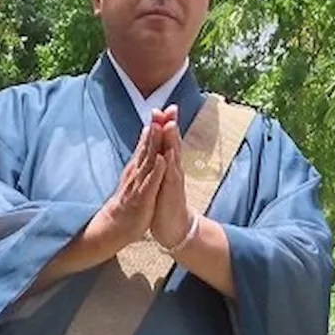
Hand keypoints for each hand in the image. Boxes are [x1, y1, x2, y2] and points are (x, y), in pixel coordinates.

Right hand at [98, 120, 166, 246]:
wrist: (116, 225)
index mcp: (138, 165)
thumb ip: (143, 152)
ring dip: (154, 144)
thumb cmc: (129, 198)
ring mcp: (138, 183)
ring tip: (160, 127)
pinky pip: (150, 183)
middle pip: (147, 146)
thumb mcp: (137, 173)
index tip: (165, 107)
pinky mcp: (142, 198)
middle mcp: (137, 171)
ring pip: (148, 161)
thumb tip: (149, 130)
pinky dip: (156, 171)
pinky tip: (161, 160)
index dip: (157, 125)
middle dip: (155, 128)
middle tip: (161, 109)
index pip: (148, 141)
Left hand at [149, 111, 191, 249]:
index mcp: (168, 165)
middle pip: (172, 143)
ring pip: (173, 156)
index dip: (165, 124)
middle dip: (170, 126)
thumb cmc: (166, 201)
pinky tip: (167, 155)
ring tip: (170, 124)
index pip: (167, 141)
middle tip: (170, 108)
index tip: (162, 107)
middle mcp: (173, 169)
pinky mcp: (172, 193)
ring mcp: (174, 180)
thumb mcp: (163, 178)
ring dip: (172, 140)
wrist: (174, 226)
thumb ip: (163, 161)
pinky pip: (171, 177)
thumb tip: (160, 146)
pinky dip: (169, 165)